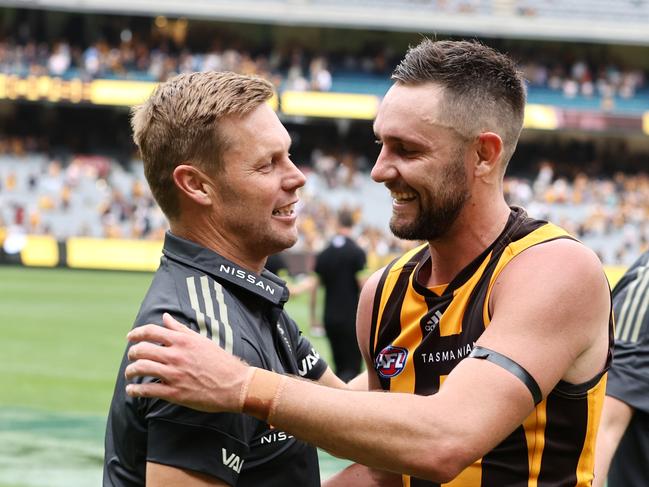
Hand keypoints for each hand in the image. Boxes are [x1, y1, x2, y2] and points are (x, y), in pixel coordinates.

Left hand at [124, 313, 248, 412]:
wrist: (235, 385)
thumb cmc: (220, 361)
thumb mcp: (201, 341)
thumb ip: (180, 329)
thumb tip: (166, 317)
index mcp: (182, 341)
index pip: (151, 331)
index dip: (136, 333)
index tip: (130, 337)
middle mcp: (176, 356)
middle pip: (142, 350)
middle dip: (132, 353)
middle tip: (131, 357)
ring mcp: (174, 374)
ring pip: (141, 368)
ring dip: (130, 371)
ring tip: (130, 374)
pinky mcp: (175, 393)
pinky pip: (147, 391)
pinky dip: (135, 391)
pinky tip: (132, 391)